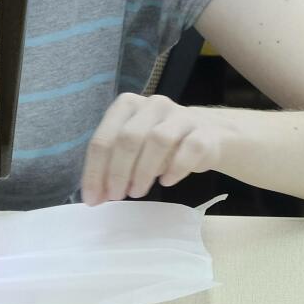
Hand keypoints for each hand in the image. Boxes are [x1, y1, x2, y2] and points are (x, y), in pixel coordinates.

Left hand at [80, 94, 223, 204]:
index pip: (104, 137)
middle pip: (129, 137)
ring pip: (157, 140)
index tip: (93, 198)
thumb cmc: (162, 145)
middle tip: (116, 196)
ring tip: (137, 192)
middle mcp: (153, 105)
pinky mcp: (205, 132)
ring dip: (143, 171)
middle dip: (117, 172)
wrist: (210, 135)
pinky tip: (166, 181)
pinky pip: (189, 149)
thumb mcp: (134, 150)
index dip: (95, 170)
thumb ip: (113, 167)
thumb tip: (96, 196)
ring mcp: (181, 116)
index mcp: (128, 105)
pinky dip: (175, 168)